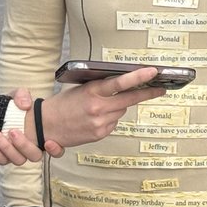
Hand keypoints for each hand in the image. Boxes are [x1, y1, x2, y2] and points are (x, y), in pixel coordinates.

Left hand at [0, 90, 64, 164]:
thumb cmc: (14, 105)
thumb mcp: (19, 96)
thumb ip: (23, 96)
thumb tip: (25, 105)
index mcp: (43, 135)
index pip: (57, 150)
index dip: (55, 150)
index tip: (48, 142)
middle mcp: (33, 147)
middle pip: (34, 156)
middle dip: (23, 145)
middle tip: (12, 131)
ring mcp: (19, 153)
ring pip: (18, 160)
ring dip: (6, 149)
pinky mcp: (4, 155)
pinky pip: (1, 160)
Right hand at [37, 67, 164, 147]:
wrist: (45, 125)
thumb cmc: (63, 104)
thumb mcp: (82, 88)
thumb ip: (103, 87)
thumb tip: (125, 84)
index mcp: (93, 91)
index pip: (121, 83)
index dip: (139, 77)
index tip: (153, 72)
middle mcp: (98, 107)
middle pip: (130, 99)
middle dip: (147, 93)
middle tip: (161, 89)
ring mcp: (100, 122)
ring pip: (122, 111)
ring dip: (118, 107)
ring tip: (100, 107)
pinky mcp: (100, 134)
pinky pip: (114, 123)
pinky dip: (110, 118)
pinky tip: (96, 118)